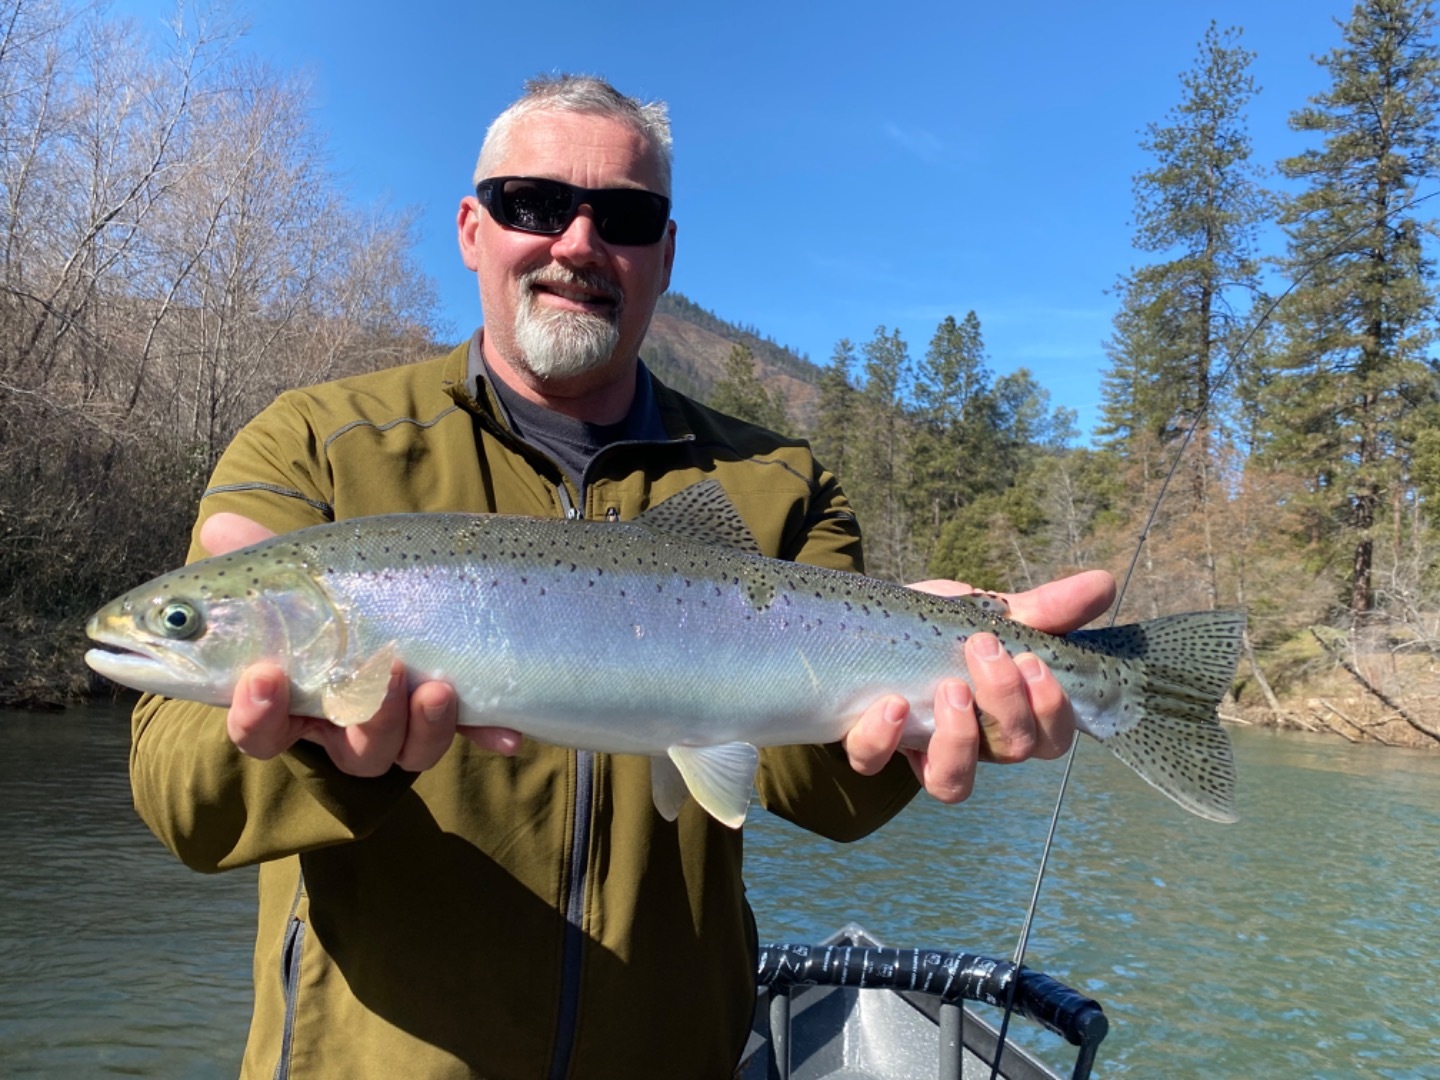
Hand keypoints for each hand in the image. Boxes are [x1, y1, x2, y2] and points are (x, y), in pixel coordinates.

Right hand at [200, 511, 522, 772]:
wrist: (402, 589)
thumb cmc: (330, 592)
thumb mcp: (298, 572)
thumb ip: (257, 557)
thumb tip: (217, 527)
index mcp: (293, 700)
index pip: (259, 730)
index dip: (256, 713)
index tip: (266, 676)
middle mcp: (347, 725)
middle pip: (351, 751)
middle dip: (369, 717)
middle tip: (386, 670)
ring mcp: (404, 725)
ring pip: (408, 752)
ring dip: (424, 727)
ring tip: (438, 688)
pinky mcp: (454, 717)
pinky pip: (472, 734)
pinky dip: (487, 730)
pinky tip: (508, 732)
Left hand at [841, 570, 1115, 803]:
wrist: (866, 621)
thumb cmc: (937, 626)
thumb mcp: (987, 611)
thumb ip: (1041, 609)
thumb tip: (1104, 584)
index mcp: (1010, 716)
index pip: (1052, 738)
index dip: (1051, 711)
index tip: (1032, 659)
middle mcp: (974, 745)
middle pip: (1012, 751)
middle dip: (1006, 701)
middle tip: (984, 646)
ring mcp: (921, 751)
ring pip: (953, 782)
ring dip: (959, 738)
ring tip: (950, 688)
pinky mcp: (870, 744)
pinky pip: (874, 761)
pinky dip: (884, 738)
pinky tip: (891, 703)